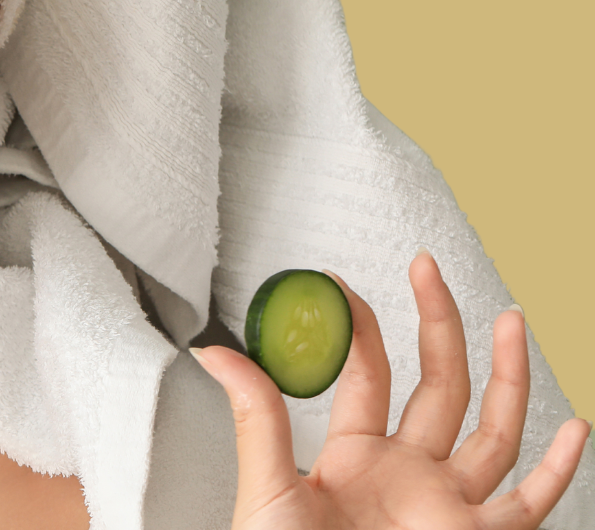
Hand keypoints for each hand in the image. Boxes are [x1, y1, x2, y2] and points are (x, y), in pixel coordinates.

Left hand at [195, 253, 589, 528]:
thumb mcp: (264, 486)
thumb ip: (256, 417)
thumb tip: (216, 352)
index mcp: (352, 459)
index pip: (366, 376)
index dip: (361, 328)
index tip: (343, 285)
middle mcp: (406, 477)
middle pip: (437, 388)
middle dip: (439, 326)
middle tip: (428, 268)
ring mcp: (447, 507)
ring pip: (492, 432)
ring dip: (507, 375)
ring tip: (511, 317)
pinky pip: (530, 505)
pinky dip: (560, 471)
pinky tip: (574, 427)